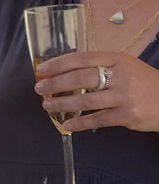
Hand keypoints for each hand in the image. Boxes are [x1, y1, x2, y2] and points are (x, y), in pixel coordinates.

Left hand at [35, 50, 158, 132]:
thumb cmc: (143, 83)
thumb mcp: (125, 66)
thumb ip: (101, 67)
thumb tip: (66, 72)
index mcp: (117, 59)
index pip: (82, 58)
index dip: (59, 63)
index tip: (42, 69)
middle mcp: (121, 75)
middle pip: (81, 78)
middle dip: (56, 83)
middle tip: (40, 89)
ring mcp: (124, 96)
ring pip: (86, 100)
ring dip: (62, 104)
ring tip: (47, 105)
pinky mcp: (127, 115)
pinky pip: (97, 120)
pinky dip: (79, 123)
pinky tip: (67, 125)